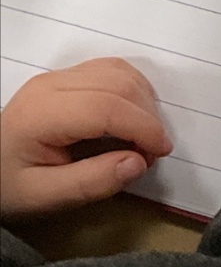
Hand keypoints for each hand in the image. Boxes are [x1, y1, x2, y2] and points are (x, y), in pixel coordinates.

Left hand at [0, 60, 172, 218]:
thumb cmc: (9, 184)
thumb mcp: (45, 196)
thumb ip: (91, 182)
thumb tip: (137, 162)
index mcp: (43, 113)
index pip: (107, 107)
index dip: (143, 127)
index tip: (160, 153)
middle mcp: (51, 85)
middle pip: (119, 84)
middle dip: (148, 117)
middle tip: (150, 154)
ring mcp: (58, 77)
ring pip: (119, 71)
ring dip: (143, 101)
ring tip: (142, 137)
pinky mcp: (65, 78)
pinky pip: (110, 70)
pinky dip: (132, 90)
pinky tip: (132, 117)